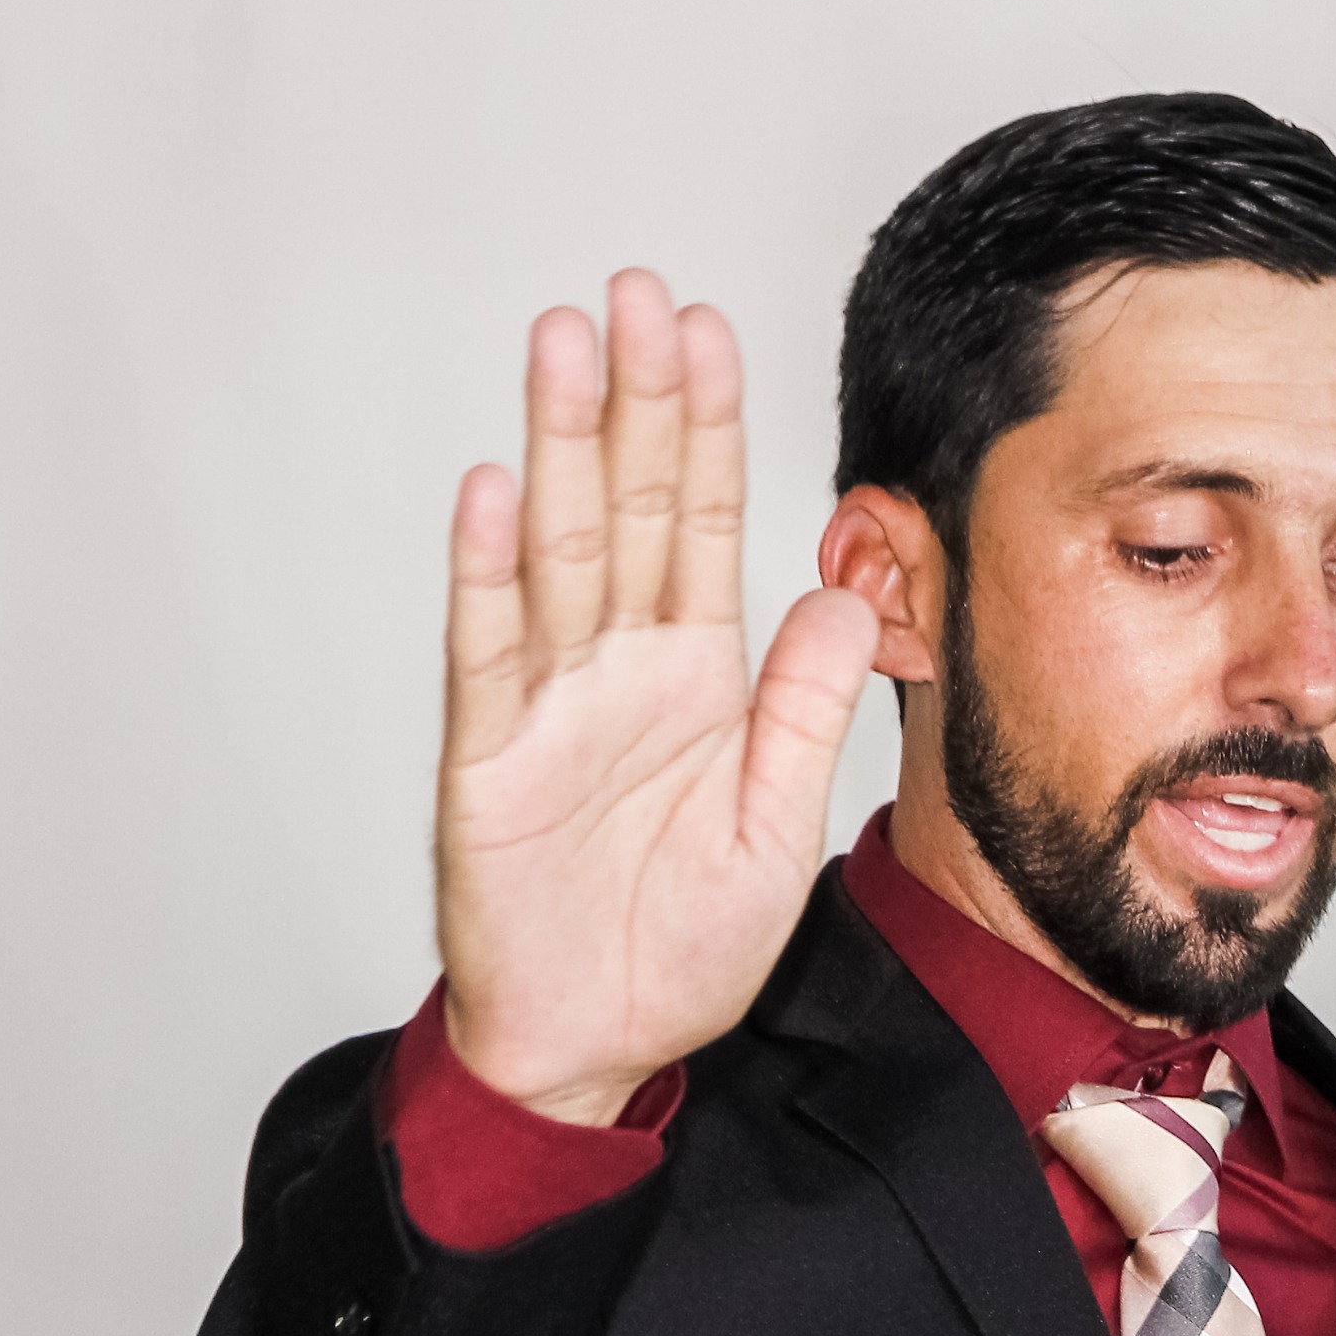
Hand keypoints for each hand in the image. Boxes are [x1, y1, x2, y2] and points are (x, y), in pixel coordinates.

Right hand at [434, 271, 879, 1125]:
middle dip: (634, 399)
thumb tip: (850, 595)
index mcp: (696, 678)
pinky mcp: (486, 760)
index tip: (713, 332)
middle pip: (626, 508)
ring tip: (564, 344)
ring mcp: (547, 705)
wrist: (598, 1043)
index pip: (703, 526)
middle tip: (638, 293)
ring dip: (558, 446)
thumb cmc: (679, 944)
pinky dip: (486, 572)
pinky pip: (489, 653)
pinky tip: (493, 490)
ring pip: (555, 550)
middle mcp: (618, 670)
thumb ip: (806, 713)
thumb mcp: (779, 827)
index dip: (707, 430)